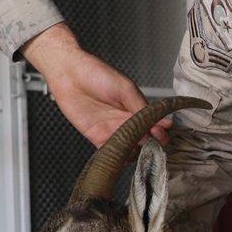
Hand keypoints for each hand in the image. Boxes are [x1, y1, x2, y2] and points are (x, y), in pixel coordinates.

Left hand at [21, 24, 170, 147]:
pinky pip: (111, 154)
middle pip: (144, 141)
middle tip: (149, 143)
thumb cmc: (96, 74)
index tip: (161, 134)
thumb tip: (162, 122)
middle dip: (149, 145)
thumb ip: (141, 107)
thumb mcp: (125, 88)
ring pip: (130, 150)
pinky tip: (121, 154)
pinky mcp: (97, 138)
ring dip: (135, 153)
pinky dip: (118, 158)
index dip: (160, 133)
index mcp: (136, 108)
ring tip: (135, 148)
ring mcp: (113, 131)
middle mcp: (126, 122)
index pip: (154, 126)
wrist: (68, 73)